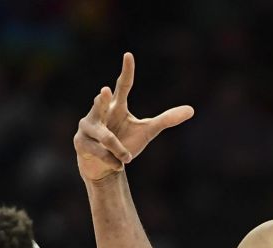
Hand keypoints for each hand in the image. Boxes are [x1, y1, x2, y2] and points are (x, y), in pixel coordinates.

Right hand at [74, 52, 194, 181]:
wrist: (104, 167)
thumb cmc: (124, 144)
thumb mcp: (147, 132)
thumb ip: (166, 120)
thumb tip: (192, 110)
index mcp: (116, 106)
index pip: (123, 86)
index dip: (127, 71)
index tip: (129, 55)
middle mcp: (99, 112)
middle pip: (101, 104)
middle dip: (102, 100)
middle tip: (104, 91)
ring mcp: (87, 126)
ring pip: (107, 137)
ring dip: (119, 149)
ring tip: (126, 158)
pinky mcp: (80, 142)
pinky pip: (101, 152)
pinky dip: (112, 160)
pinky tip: (117, 164)